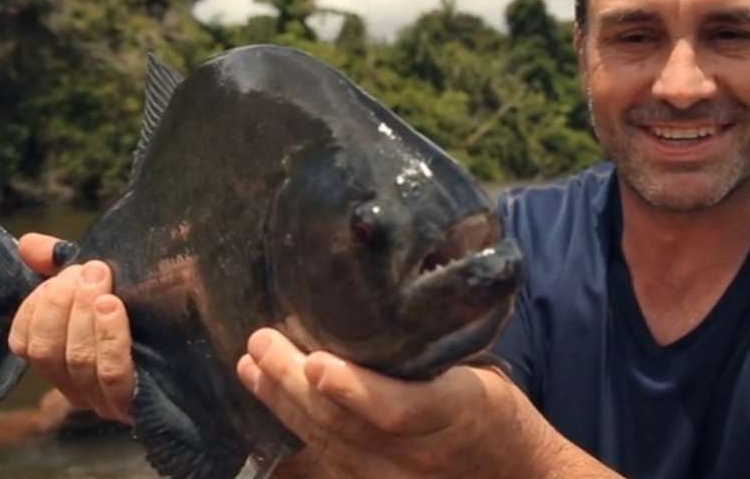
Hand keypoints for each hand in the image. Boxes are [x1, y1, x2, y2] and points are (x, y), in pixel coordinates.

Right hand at [7, 233, 134, 423]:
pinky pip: (111, 373)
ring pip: (77, 359)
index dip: (34, 307)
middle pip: (46, 351)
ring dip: (84, 312)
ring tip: (100, 278)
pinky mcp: (135, 404)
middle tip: (88, 270)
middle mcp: (76, 388)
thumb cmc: (148, 310)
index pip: (24, 343)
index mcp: (62, 361)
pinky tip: (113, 305)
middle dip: (60, 303)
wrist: (209, 337)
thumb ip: (61, 268)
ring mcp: (105, 401)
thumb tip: (27, 244)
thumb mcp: (101, 285)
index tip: (59, 275)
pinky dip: (108, 335)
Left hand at [237, 328, 532, 478]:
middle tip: (261, 342)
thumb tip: (388, 289)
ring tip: (251, 365)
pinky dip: (294, 425)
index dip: (356, 391)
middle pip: (347, 425)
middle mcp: (420, 453)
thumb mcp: (482, 373)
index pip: (401, 409)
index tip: (317, 364)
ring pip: (329, 445)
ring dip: (283, 403)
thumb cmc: (497, 414)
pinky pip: (328, 458)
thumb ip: (435, 346)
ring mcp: (394, 478)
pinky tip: (268, 396)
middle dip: (294, 384)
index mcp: (458, 411)